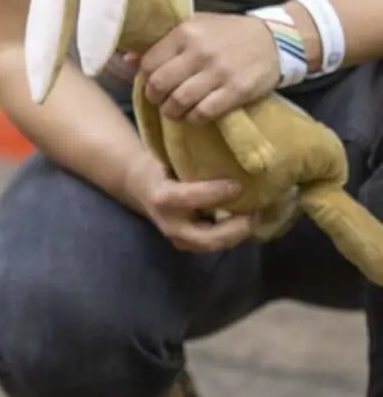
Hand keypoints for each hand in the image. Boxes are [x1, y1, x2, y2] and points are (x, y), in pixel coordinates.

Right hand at [130, 162, 256, 253]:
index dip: (216, 194)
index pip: (190, 199)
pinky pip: (215, 244)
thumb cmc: (160, 167)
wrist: (139, 187)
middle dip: (237, 228)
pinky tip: (246, 221)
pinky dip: (233, 235)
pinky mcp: (188, 245)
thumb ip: (193, 161)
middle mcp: (170, 224)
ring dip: (239, 234)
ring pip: (215, 245)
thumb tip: (230, 151)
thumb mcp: (168, 158)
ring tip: (257, 215)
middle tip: (257, 212)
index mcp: (162, 198)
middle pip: (208, 238)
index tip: (238, 185)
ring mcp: (178, 239)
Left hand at [136, 12, 279, 121]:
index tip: (152, 83)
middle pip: (160, 84)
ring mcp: (219, 72)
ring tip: (175, 111)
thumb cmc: (227, 33)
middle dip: (155, 98)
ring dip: (172, 112)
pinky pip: (204, 112)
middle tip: (160, 101)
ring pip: (179, 101)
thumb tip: (127, 59)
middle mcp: (199, 51)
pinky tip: (195, 115)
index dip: (145, 78)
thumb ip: (162, 42)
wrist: (274, 40)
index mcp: (185, 32)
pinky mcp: (237, 90)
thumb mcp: (195, 26)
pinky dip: (194, 118)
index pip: (149, 63)